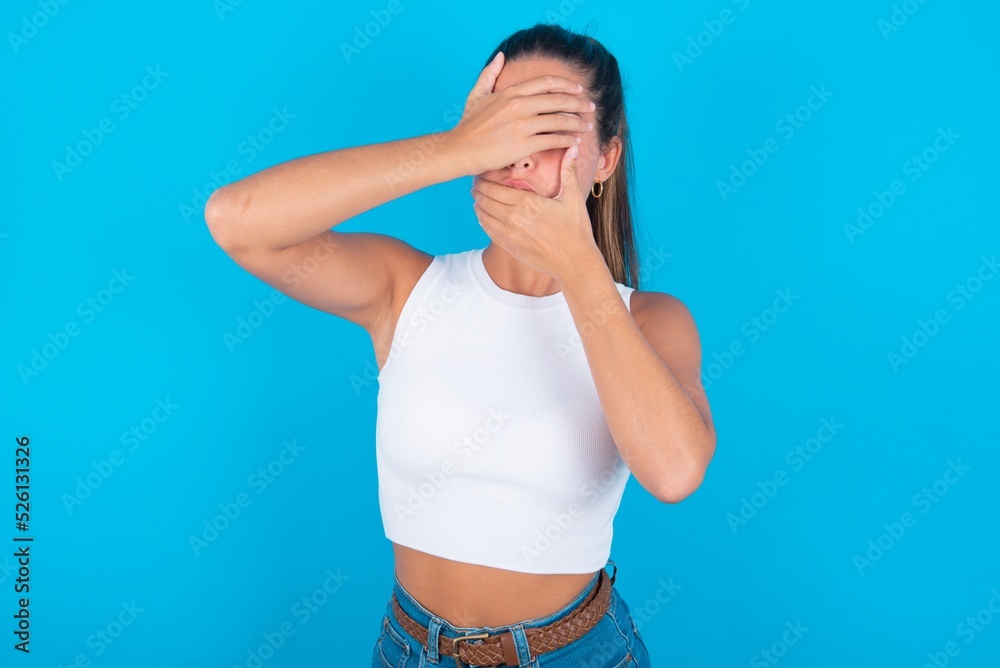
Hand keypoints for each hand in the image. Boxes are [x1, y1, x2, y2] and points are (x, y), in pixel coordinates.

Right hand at [446, 52, 593, 175]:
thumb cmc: (468, 125)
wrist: (459, 149)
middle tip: (590, 106)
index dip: (566, 85)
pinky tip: (574, 142)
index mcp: (511, 92)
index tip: (578, 89)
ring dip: (577, 123)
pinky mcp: (524, 145)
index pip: (546, 83)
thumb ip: (489, 74)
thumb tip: (501, 57)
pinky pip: (553, 140)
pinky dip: (567, 140)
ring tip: (586, 126)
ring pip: (559, 120)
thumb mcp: (477, 95)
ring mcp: (523, 125)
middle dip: (578, 103)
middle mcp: (519, 106)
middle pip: (558, 100)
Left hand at [472, 142, 598, 282]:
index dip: (483, 181)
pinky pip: (488, 231)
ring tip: (477, 198)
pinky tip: (483, 216)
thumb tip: (573, 148)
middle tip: (475, 184)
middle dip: (477, 190)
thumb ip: (568, 171)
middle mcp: (513, 218)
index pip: (494, 188)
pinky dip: (483, 221)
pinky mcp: (509, 247)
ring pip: (483, 215)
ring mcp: (509, 234)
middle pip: (484, 200)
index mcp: (527, 202)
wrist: (574, 262)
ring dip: (478, 205)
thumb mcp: (573, 198)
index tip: (480, 175)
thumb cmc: (576, 230)